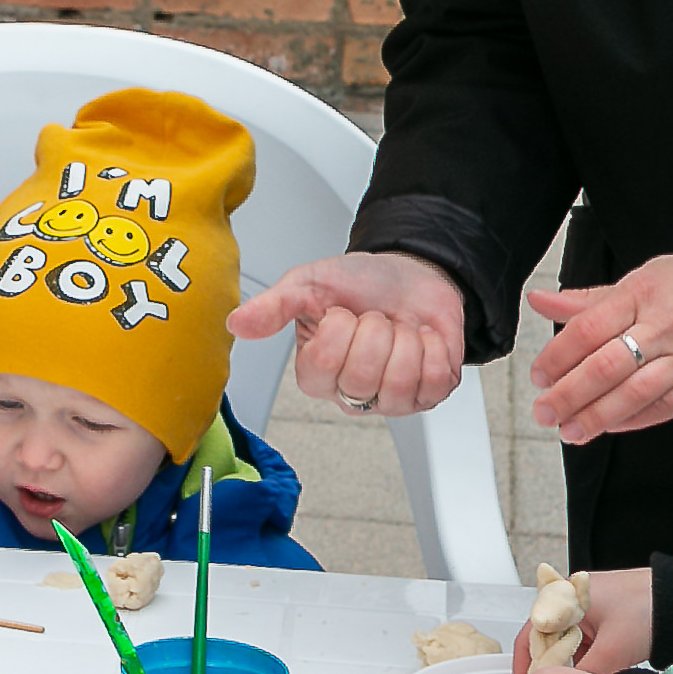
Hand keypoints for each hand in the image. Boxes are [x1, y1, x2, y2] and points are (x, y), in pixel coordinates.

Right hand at [232, 251, 466, 418]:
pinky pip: (435, 380)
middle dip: (375, 329)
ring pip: (400, 381)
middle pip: (363, 375)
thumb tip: (237, 324)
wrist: (410, 274)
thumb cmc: (360, 284)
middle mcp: (351, 393)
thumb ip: (274, 305)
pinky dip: (434, 347)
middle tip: (374, 319)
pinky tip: (420, 339)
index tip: (342, 313)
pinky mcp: (427, 395)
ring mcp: (390, 399)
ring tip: (397, 329)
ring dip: (406, 339)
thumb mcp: (310, 283)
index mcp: (316, 372)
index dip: (340, 327)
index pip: (324, 364)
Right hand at [511, 565, 653, 673]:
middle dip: (553, 668)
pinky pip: (587, 645)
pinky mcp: (606, 621)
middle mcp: (573, 602)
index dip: (527, 664)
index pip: (531, 635)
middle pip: (549, 642)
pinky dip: (589, 661)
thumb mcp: (613, 649)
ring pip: (569, 646)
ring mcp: (589, 611)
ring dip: (574, 666)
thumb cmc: (651, 606)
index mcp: (565, 597)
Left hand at [524, 252, 672, 445]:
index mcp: (641, 296)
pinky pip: (662, 409)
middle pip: (604, 367)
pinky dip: (631, 421)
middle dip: (568, 395)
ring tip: (569, 430)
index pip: (586, 329)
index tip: (538, 376)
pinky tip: (608, 427)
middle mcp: (662, 329)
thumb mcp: (642, 278)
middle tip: (544, 411)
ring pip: (632, 394)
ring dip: (595, 417)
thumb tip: (539, 300)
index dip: (557, 357)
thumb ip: (589, 299)